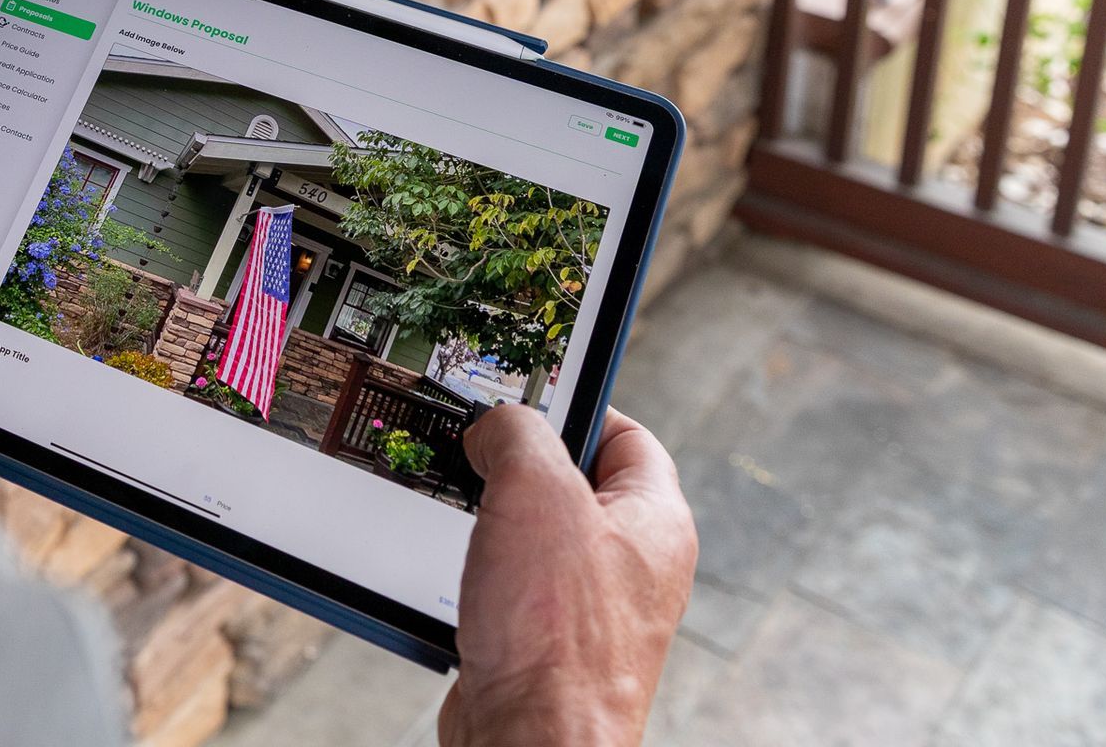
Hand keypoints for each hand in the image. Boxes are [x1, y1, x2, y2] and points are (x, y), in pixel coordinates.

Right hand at [438, 407, 695, 746]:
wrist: (531, 742)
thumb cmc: (557, 637)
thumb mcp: (534, 491)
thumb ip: (516, 434)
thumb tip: (495, 427)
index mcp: (655, 520)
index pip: (625, 433)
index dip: (574, 405)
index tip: (525, 394)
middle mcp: (631, 565)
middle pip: (570, 482)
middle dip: (516, 467)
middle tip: (479, 453)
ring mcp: (590, 609)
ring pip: (532, 536)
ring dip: (488, 523)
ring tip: (460, 514)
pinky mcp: (546, 645)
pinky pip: (507, 587)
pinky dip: (473, 575)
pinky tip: (449, 574)